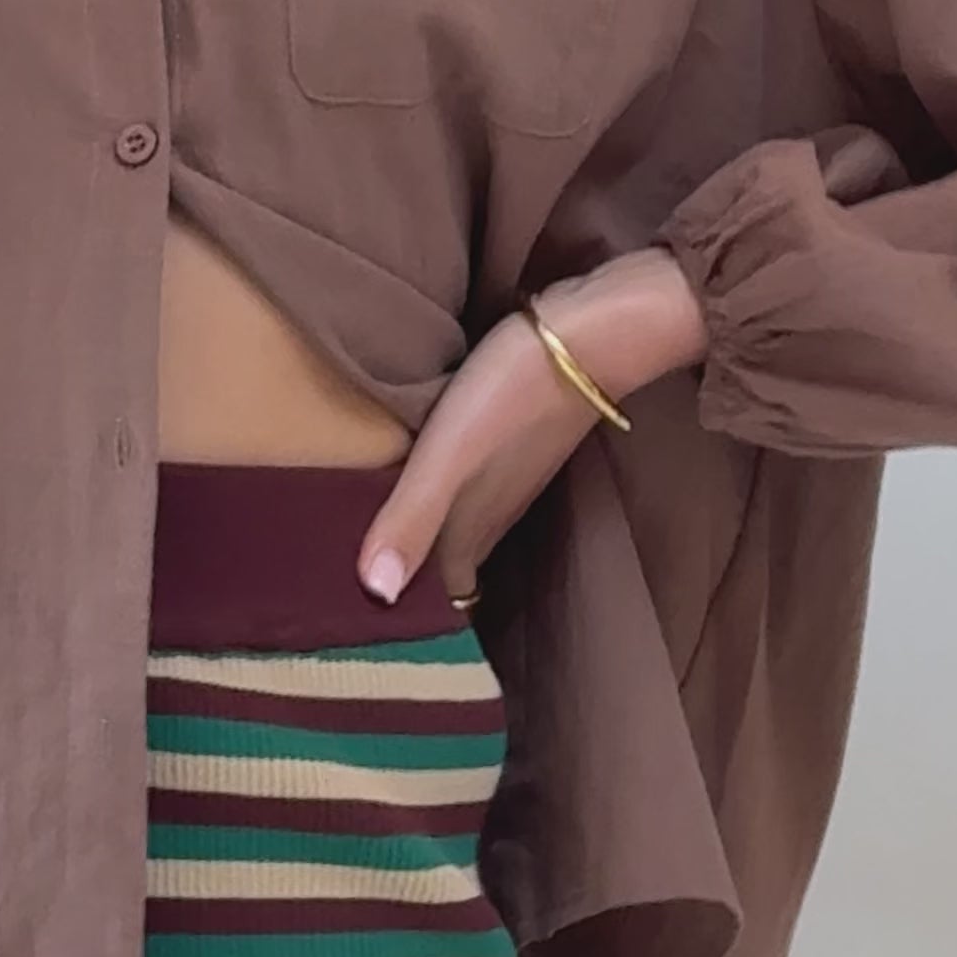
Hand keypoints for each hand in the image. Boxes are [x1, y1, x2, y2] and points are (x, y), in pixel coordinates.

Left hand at [355, 249, 709, 606]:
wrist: (592, 336)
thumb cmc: (512, 393)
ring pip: (465, 528)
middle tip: (365, 584)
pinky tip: (424, 477)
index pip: (445, 594)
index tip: (371, 620)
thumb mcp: (447, 456)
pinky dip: (449, 499)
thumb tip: (374, 595)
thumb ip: (412, 520)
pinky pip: (477, 490)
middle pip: (453, 566)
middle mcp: (495, 512)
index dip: (413, 613)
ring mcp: (512, 478)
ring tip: (382, 537)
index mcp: (473, 525)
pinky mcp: (519, 442)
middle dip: (417, 581)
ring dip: (431, 539)